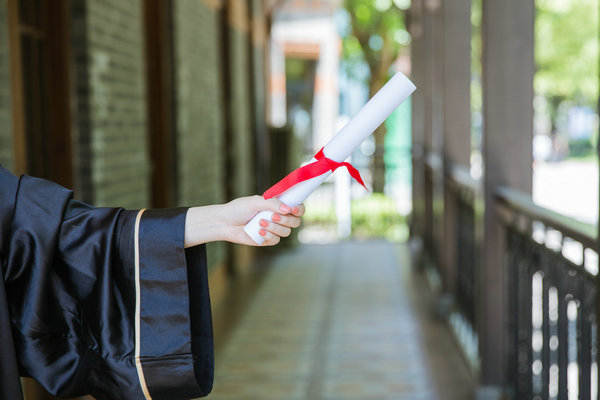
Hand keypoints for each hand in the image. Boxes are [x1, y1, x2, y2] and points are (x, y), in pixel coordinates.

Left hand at [184, 195, 304, 246]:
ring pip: (286, 232)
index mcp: (278, 206)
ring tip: (259, 222)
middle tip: (272, 216)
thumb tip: (288, 209)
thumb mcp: (255, 202)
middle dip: (286, 220)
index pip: (297, 208)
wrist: (225, 222)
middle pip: (295, 222)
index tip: (294, 209)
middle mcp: (278, 217)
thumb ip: (272, 203)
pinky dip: (268, 235)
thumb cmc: (239, 209)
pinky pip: (275, 240)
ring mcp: (274, 229)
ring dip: (274, 227)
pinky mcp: (267, 239)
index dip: (299, 209)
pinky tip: (258, 231)